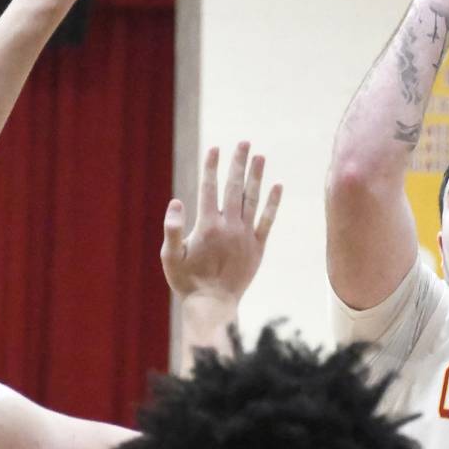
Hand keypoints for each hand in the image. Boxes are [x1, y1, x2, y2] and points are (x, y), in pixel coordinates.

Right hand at [161, 143, 281, 304]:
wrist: (213, 305)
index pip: (209, 188)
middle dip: (238, 163)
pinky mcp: (258, 247)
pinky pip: (267, 221)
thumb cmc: (187, 281)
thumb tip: (176, 201)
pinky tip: (277, 186)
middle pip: (234, 187)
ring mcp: (245, 236)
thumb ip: (172, 228)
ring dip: (256, 176)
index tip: (215, 148)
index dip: (211, 166)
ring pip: (252, 200)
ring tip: (260, 156)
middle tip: (244, 142)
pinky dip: (272, 203)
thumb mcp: (170, 256)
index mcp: (207, 226)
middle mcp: (229, 226)